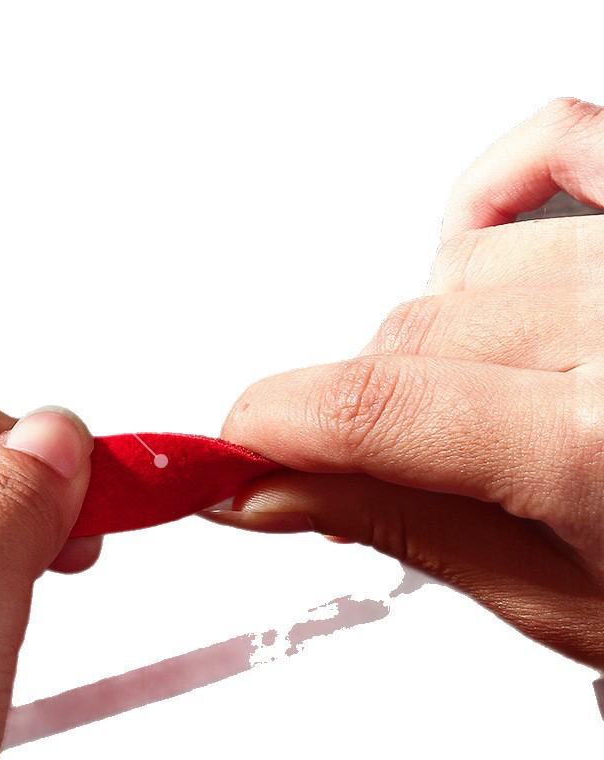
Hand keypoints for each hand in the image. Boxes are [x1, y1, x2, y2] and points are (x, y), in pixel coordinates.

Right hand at [206, 98, 603, 670]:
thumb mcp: (557, 598)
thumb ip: (395, 523)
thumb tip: (264, 489)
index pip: (373, 411)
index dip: (270, 425)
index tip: (224, 445)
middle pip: (401, 340)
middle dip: (361, 413)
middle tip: (391, 465)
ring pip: (452, 274)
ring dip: (435, 345)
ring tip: (489, 403)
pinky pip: (550, 139)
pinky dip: (487, 194)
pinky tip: (480, 254)